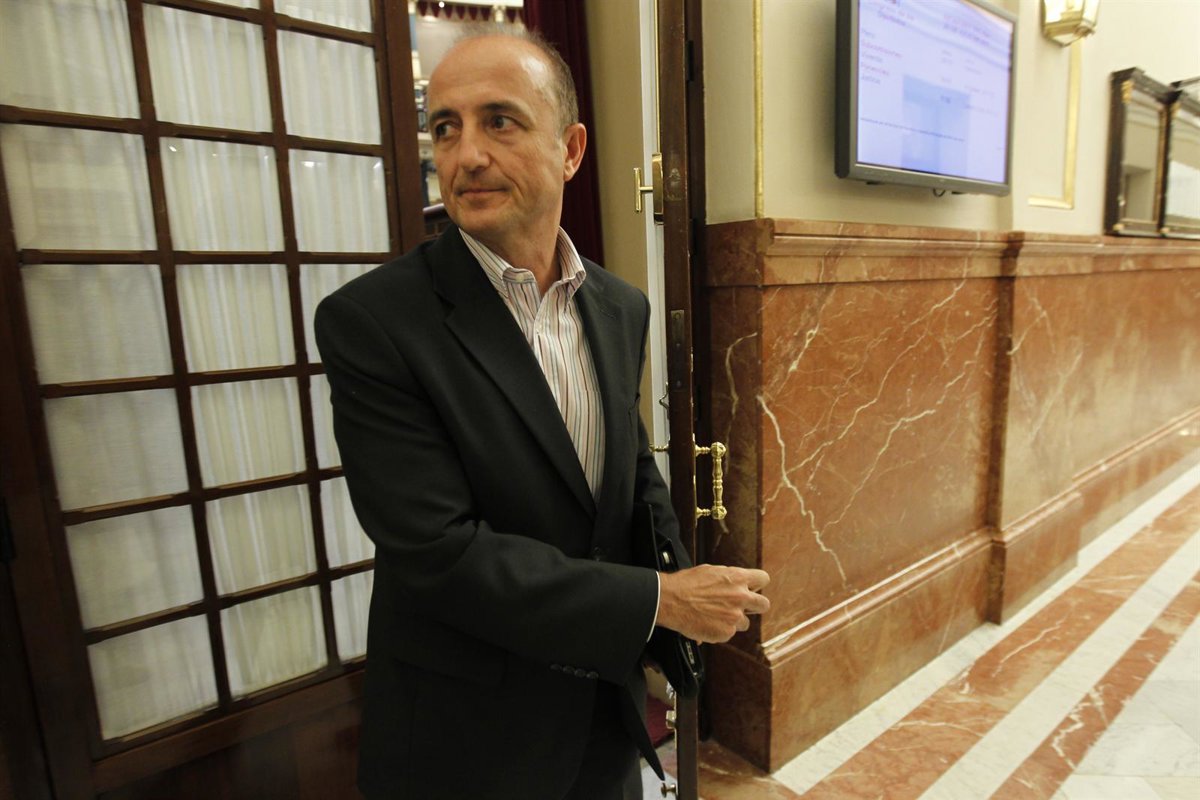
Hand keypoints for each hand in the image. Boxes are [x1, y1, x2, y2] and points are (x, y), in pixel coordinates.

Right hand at [655, 565, 769, 642]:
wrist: (671, 600)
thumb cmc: (686, 584)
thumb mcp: (710, 571)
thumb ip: (728, 578)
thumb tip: (733, 582)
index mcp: (737, 578)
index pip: (763, 579)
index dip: (757, 584)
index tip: (753, 588)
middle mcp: (740, 597)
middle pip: (764, 605)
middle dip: (755, 607)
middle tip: (742, 607)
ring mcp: (735, 616)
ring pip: (745, 623)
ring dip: (734, 621)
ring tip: (716, 617)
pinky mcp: (726, 632)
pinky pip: (729, 633)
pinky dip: (720, 631)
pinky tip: (708, 623)